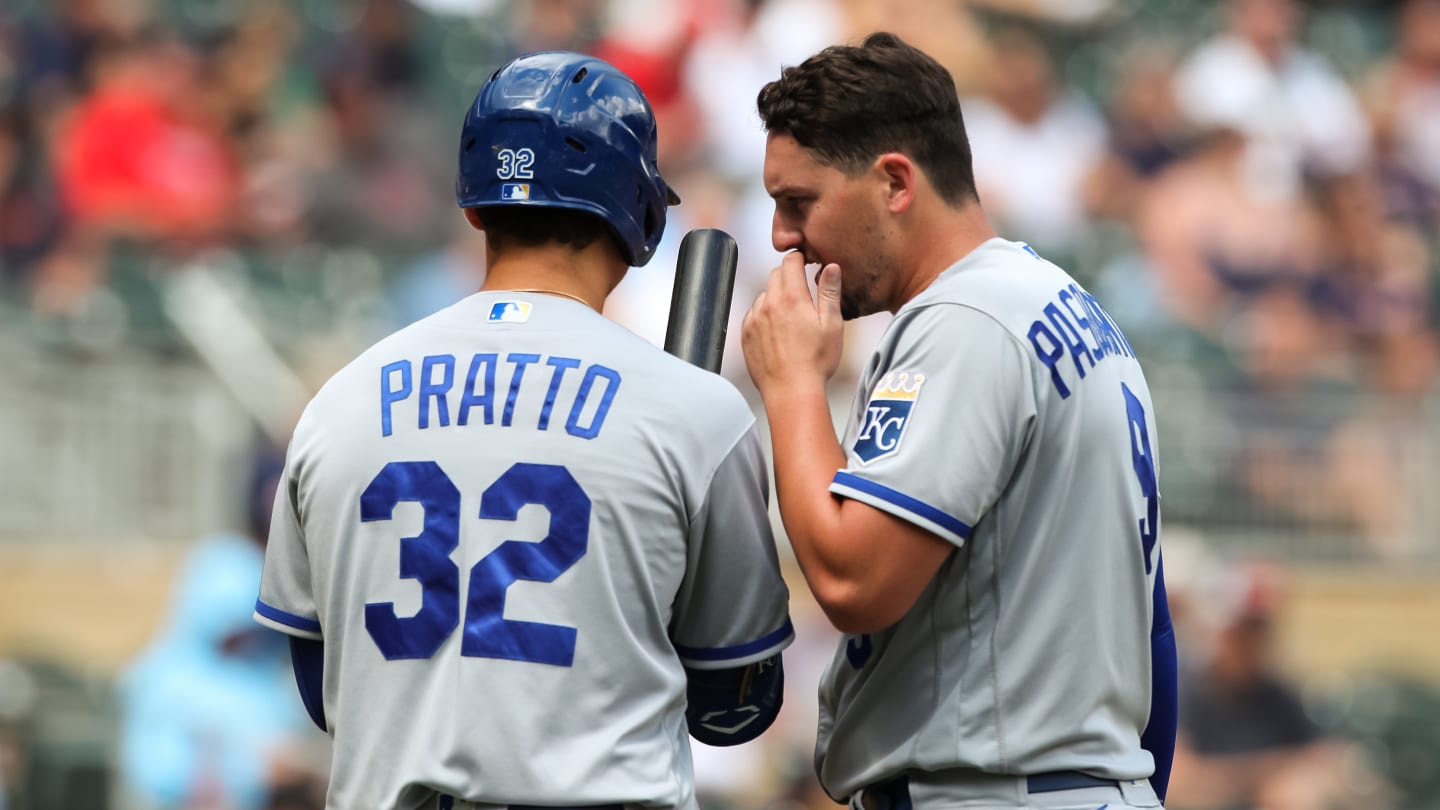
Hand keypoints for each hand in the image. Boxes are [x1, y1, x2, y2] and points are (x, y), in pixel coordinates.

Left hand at [741, 251, 843, 397]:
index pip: (790, 262)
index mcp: (792, 297)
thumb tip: (831, 266)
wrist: (791, 391)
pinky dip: (764, 316)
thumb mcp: (832, 324)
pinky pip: (753, 314)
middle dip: (788, 277)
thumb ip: (830, 292)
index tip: (805, 263)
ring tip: (791, 319)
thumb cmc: (816, 361)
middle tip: (802, 293)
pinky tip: (777, 332)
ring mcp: (754, 319)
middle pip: (775, 275)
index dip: (799, 259)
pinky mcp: (746, 334)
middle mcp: (769, 304)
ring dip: (775, 298)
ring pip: (764, 295)